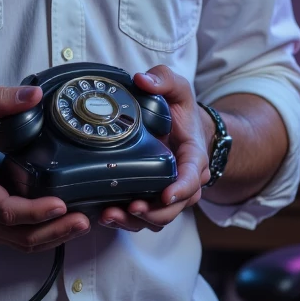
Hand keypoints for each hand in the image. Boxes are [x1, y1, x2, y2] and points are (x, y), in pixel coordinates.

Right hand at [0, 85, 89, 252]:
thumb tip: (35, 95)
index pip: (4, 210)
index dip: (35, 212)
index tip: (61, 204)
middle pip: (17, 235)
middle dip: (54, 231)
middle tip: (85, 220)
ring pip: (18, 243)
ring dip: (51, 237)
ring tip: (81, 223)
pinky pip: (13, 240)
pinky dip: (39, 235)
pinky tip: (61, 224)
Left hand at [98, 65, 210, 232]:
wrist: (182, 128)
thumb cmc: (180, 111)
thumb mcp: (177, 89)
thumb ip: (164, 79)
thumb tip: (143, 79)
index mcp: (193, 156)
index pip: (193, 177)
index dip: (181, 188)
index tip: (166, 195)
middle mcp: (185, 180)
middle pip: (175, 206)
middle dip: (155, 212)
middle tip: (131, 208)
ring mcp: (169, 193)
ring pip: (159, 217)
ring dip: (137, 221)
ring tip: (111, 215)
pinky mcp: (152, 199)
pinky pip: (144, 218)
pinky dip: (127, 220)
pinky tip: (106, 215)